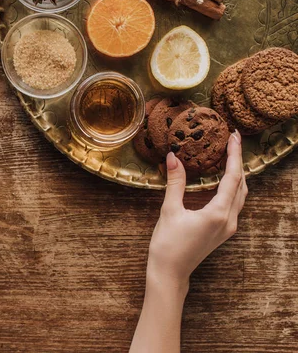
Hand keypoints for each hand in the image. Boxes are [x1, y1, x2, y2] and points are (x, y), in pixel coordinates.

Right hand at [147, 131, 246, 289]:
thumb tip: (173, 157)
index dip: (234, 155)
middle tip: (232, 141)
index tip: (234, 137)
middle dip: (238, 162)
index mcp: (219, 213)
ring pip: (240, 195)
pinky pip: (233, 204)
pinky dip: (231, 187)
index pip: (233, 177)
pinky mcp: (222, 230)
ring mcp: (227, 227)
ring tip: (228, 157)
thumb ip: (175, 183)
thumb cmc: (167, 245)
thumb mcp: (169, 210)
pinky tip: (221, 180)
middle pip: (242, 184)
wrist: (169, 273)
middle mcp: (229, 220)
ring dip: (237, 175)